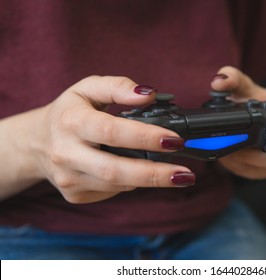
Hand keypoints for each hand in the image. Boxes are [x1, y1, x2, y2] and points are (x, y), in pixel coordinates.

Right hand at [4, 76, 194, 202]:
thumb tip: (149, 94)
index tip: (175, 140)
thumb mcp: (88, 88)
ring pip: (118, 185)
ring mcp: (69, 179)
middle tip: (186, 174)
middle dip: (155, 174)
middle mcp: (66, 154)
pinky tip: (139, 173)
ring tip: (174, 174)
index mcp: (71, 122)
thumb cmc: (70, 112)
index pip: (112, 132)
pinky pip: (113, 191)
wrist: (38, 142)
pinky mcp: (75, 195)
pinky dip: (132, 183)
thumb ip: (118, 87)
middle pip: (115, 170)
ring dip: (150, 180)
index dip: (146, 137)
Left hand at [211, 66, 265, 179]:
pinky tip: (230, 156)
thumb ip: (230, 78)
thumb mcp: (239, 85)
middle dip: (256, 157)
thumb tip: (219, 82)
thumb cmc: (246, 97)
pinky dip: (241, 167)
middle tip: (234, 149)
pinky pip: (257, 174)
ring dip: (246, 162)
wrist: (238, 112)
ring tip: (229, 149)